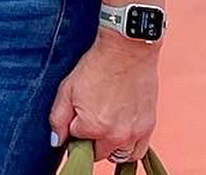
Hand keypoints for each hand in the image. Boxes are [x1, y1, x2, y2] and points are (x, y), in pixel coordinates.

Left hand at [49, 32, 159, 164]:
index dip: (74, 128)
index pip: (75, 141)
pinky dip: (128, 147)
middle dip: (90, 140)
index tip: (77, 115)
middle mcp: (116, 135)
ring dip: (109, 147)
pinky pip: (138, 152)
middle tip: (90, 117)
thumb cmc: (97, 66)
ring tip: (106, 126)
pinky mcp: (148, 127)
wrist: (127, 51)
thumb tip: (57, 141)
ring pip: (118, 155)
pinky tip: (121, 133)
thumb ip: (58, 119)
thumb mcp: (67, 89)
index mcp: (93, 127)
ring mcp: (134, 133)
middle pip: (97, 153)